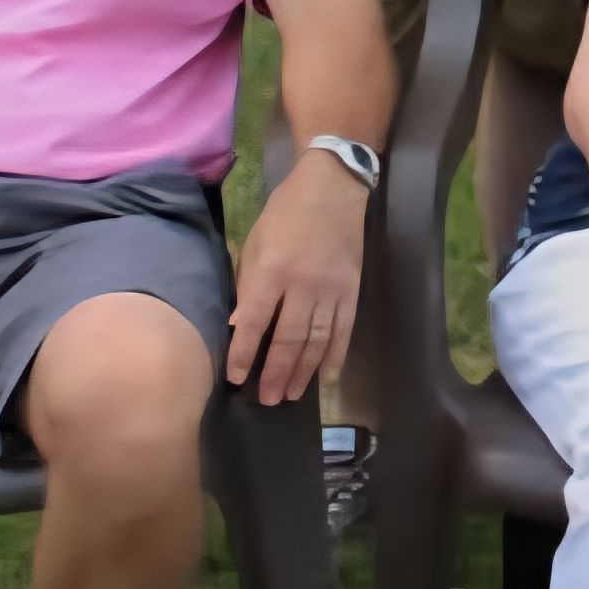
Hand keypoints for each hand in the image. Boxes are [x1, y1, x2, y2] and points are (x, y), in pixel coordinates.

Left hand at [228, 150, 368, 403]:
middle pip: (289, 338)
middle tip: (267, 400)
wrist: (333, 188)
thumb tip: (241, 326)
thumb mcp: (255, 243)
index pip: (256, 322)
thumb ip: (249, 285)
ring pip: (318, 340)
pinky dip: (335, 355)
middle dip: (276, 372)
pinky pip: (344, 330)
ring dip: (304, 371)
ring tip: (291, 395)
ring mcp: (332, 290)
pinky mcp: (352, 290)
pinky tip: (326, 376)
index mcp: (273, 271)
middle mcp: (304, 285)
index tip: (235, 379)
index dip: (244, 353)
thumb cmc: (285, 215)